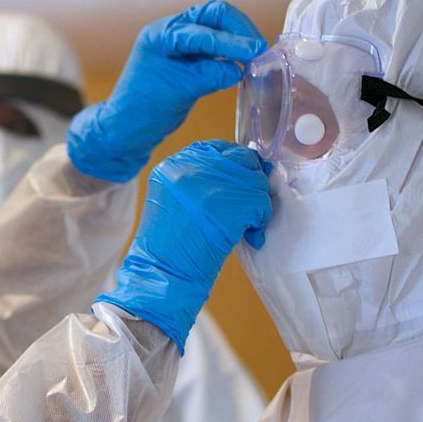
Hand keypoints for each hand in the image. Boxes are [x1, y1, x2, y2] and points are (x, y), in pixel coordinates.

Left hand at [68, 0, 266, 181]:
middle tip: (260, 50)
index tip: (256, 52)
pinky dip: (231, 52)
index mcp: (160, 35)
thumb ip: (211, 75)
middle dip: (239, 29)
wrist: (126, 129)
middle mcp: (169, 31)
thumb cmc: (144, 110)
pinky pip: (215, 45)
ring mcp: (179, 41)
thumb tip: (241, 68)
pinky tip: (244, 64)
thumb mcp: (181, 92)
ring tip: (256, 58)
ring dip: (238, 38)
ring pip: (217, 27)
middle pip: (214, 15)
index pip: (203, 30)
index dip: (232, 42)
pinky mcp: (188, 55)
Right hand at [98, 140, 270, 351]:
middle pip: (241, 160)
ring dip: (256, 205)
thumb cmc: (168, 247)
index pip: (217, 147)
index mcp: (172, 165)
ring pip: (255, 181)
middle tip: (246, 209)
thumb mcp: (174, 201)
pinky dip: (260, 221)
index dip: (234, 165)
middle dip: (250, 184)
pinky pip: (261, 202)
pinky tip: (249, 234)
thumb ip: (201, 180)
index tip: (239, 183)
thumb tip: (243, 171)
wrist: (161, 274)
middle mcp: (189, 167)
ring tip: (245, 225)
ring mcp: (210, 183)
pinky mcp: (229, 201)